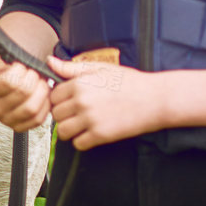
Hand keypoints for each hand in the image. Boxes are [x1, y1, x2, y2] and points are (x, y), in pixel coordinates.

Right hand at [0, 40, 50, 130]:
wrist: (3, 83)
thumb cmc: (0, 69)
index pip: (9, 82)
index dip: (21, 70)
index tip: (22, 64)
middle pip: (23, 94)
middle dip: (34, 79)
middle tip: (35, 72)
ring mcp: (6, 119)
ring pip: (32, 108)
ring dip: (42, 92)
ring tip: (41, 82)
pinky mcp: (20, 127)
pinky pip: (38, 119)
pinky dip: (45, 106)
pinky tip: (43, 94)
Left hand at [46, 57, 167, 149]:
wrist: (156, 99)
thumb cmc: (130, 82)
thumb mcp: (100, 68)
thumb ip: (72, 68)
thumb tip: (49, 61)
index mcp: (79, 84)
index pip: (53, 96)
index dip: (59, 99)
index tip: (69, 101)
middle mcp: (82, 102)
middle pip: (56, 114)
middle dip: (63, 115)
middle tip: (76, 114)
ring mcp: (91, 119)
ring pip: (63, 131)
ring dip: (69, 130)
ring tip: (80, 125)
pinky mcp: (101, 135)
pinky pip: (78, 143)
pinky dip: (81, 141)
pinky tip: (90, 133)